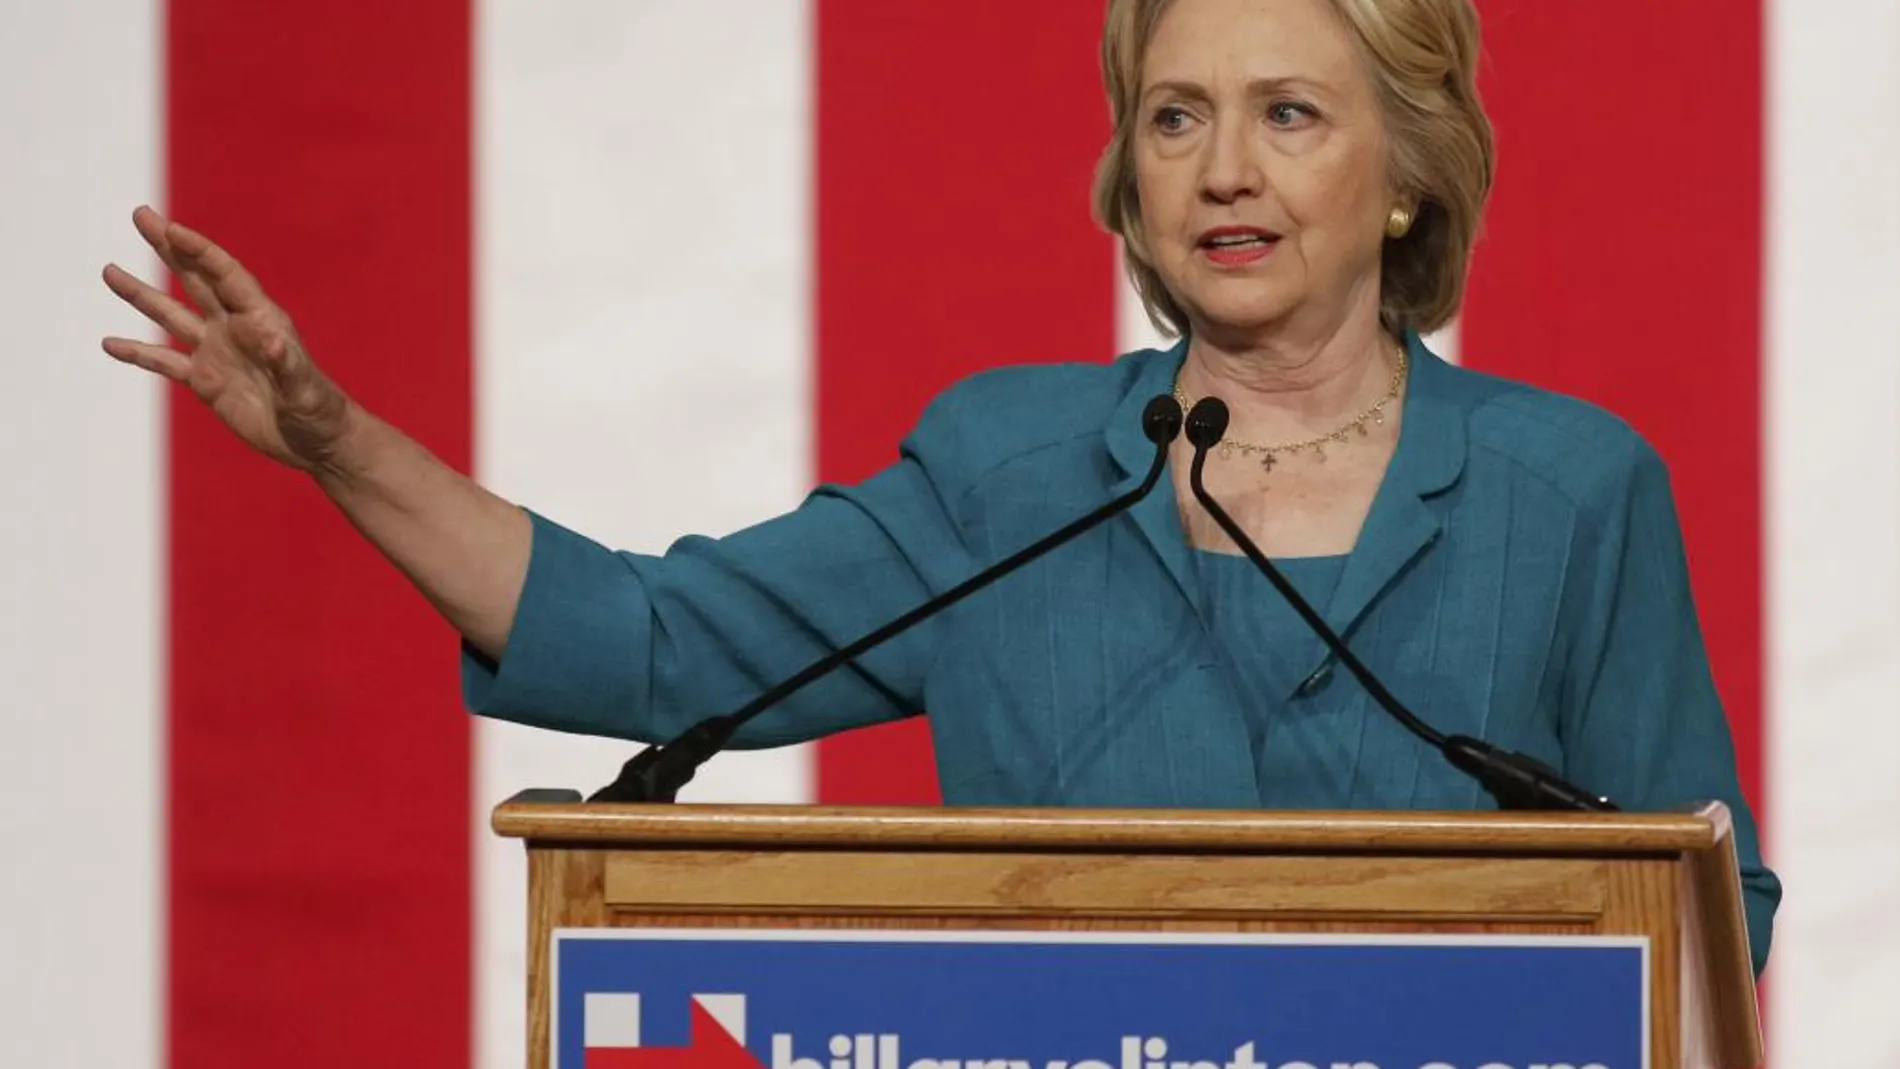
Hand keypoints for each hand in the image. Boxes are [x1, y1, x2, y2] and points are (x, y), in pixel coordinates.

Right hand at [102, 206, 354, 474]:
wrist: (316, 441)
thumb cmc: (320, 410)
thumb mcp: (305, 387)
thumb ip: (286, 363)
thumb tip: (268, 339)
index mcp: (261, 319)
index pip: (224, 275)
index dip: (198, 250)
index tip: (170, 228)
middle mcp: (235, 328)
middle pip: (195, 279)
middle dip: (168, 248)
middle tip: (141, 215)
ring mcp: (218, 353)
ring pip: (172, 316)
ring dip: (141, 294)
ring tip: (110, 271)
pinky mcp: (206, 382)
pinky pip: (165, 362)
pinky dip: (138, 353)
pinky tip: (110, 344)